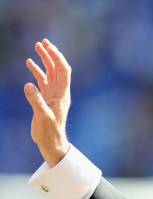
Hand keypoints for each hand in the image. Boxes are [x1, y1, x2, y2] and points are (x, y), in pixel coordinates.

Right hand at [24, 39, 71, 166]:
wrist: (51, 143)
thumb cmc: (49, 132)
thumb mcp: (42, 117)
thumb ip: (36, 101)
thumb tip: (28, 85)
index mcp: (62, 94)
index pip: (63, 71)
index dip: (57, 57)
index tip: (48, 46)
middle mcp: (59, 93)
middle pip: (57, 68)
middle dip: (51, 54)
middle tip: (42, 42)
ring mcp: (52, 95)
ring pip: (50, 73)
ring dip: (44, 60)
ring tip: (36, 47)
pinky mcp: (46, 99)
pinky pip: (42, 81)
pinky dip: (37, 71)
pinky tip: (29, 64)